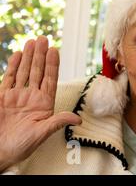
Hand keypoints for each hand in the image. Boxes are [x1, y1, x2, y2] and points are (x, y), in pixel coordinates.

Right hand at [0, 36, 80, 171]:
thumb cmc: (20, 146)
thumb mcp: (41, 134)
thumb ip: (57, 122)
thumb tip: (78, 119)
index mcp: (44, 104)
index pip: (50, 79)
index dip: (52, 65)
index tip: (55, 50)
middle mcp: (31, 97)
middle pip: (38, 72)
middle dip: (40, 55)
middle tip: (43, 38)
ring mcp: (17, 96)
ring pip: (24, 72)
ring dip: (28, 57)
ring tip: (32, 42)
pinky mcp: (3, 98)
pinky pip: (8, 79)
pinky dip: (12, 66)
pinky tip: (17, 54)